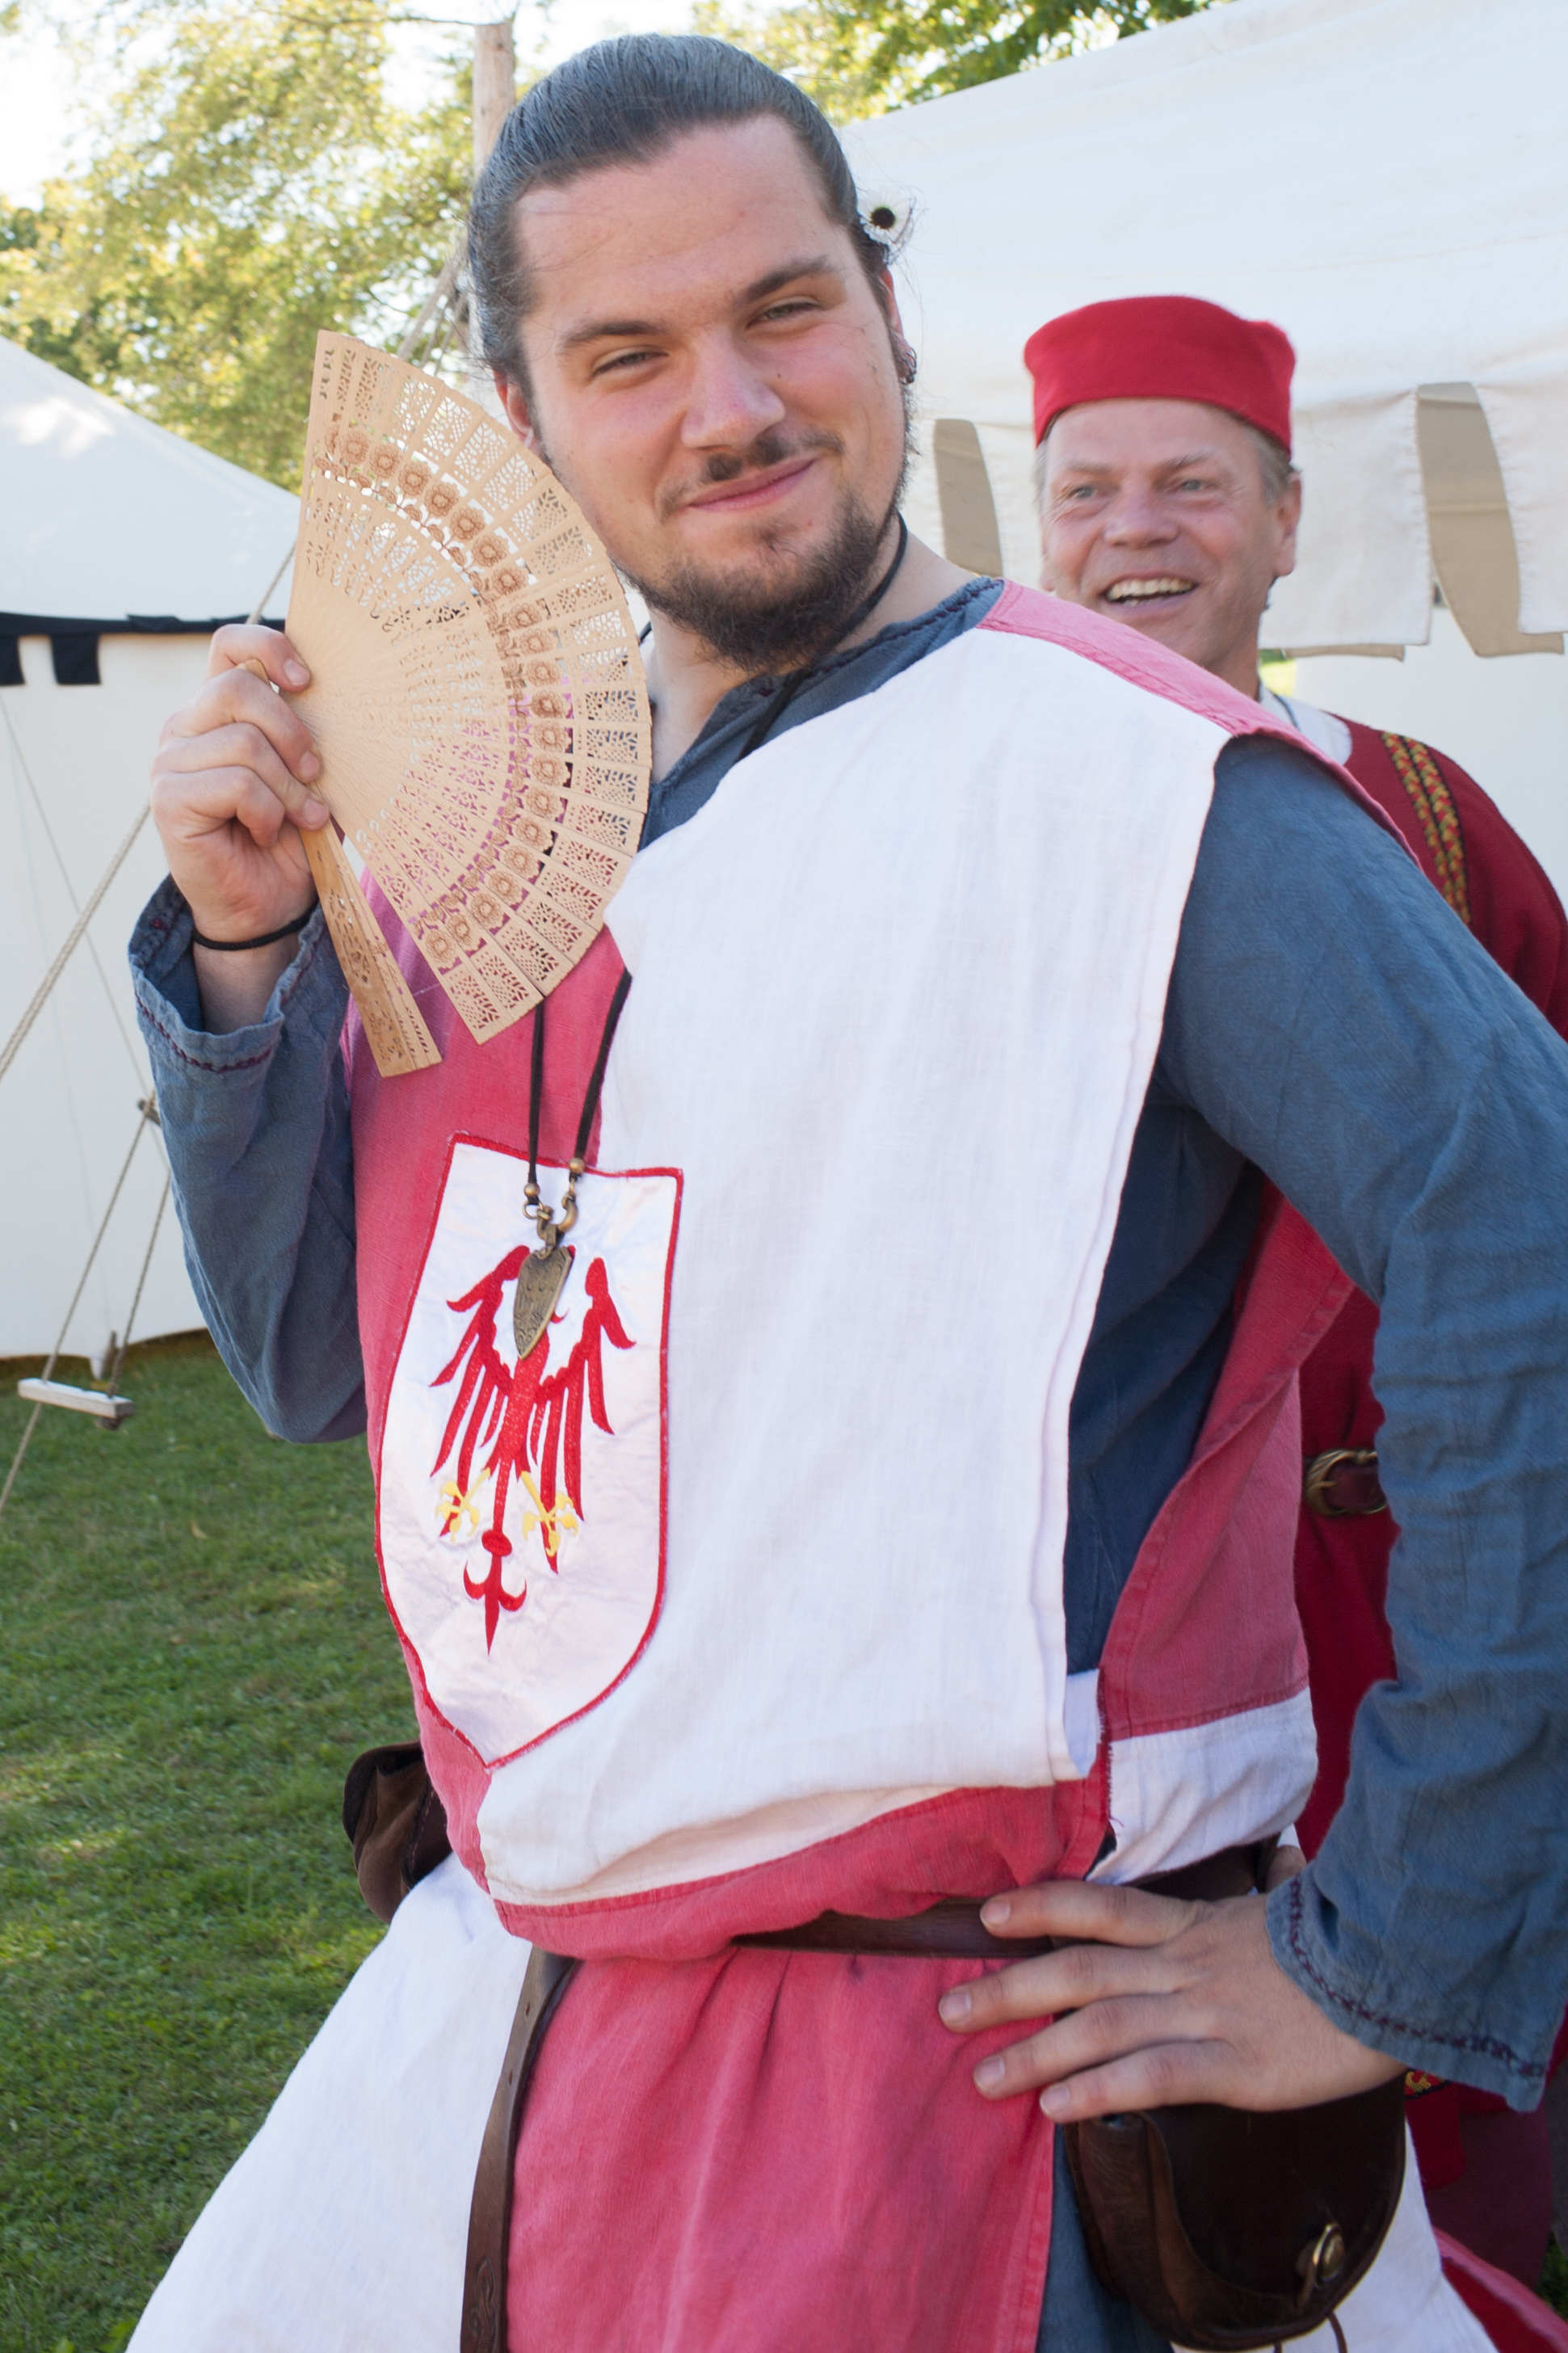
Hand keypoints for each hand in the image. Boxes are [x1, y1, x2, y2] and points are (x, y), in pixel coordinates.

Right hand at [152, 624, 326, 942]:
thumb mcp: (315, 779)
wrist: (269, 906)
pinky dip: (266, 812)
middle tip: (315, 775)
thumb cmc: (292, 838)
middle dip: (291, 733)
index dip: (268, 647)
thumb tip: (353, 701)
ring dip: (287, 787)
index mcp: (220, 712)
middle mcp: (187, 727)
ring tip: (297, 817)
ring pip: (243, 742)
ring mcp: (171, 761)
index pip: (230, 646)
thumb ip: (317, 737)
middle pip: (238, 689)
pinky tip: (264, 833)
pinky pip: (235, 783)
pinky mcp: (168, 798)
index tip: (306, 682)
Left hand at [938, 1870, 1401, 2119]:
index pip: (1098, 1907)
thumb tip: (1288, 1860)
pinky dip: (1098, 2089)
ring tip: (982, 2077)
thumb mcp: (1291, 1906)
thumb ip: (1268, 1890)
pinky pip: (1151, 2075)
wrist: (1398, 1966)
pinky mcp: (1232, 2064)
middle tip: (946, 2011)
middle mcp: (1182, 1964)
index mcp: (1192, 1925)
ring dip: (1033, 2053)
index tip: (987, 1917)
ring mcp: (1203, 2013)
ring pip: (1098, 2026)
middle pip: (1075, 1970)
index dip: (1039, 1907)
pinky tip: (1056, 2109)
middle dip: (1007, 1991)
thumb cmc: (1347, 1942)